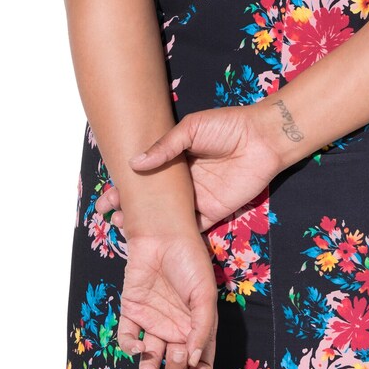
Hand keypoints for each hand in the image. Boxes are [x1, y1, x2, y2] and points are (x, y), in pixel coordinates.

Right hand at [97, 102, 283, 233]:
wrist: (263, 138)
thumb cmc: (228, 126)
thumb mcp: (192, 128)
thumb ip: (165, 146)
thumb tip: (135, 163)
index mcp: (176, 159)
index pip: (145, 175)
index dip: (125, 186)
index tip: (105, 197)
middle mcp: (183, 182)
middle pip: (152, 200)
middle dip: (129, 209)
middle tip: (108, 216)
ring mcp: (196, 199)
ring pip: (166, 217)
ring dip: (146, 225)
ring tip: (122, 229)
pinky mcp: (212, 213)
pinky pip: (190, 229)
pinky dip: (173, 237)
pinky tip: (155, 242)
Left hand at [117, 229, 217, 368]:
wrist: (161, 235)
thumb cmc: (189, 260)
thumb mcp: (205, 294)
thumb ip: (203, 328)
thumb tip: (195, 359)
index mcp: (197, 322)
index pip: (201, 356)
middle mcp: (175, 325)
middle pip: (175, 361)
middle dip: (175, 366)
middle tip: (175, 351)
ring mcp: (153, 319)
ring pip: (150, 356)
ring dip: (150, 366)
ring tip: (150, 364)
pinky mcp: (132, 312)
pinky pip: (128, 338)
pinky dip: (130, 347)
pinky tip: (137, 346)